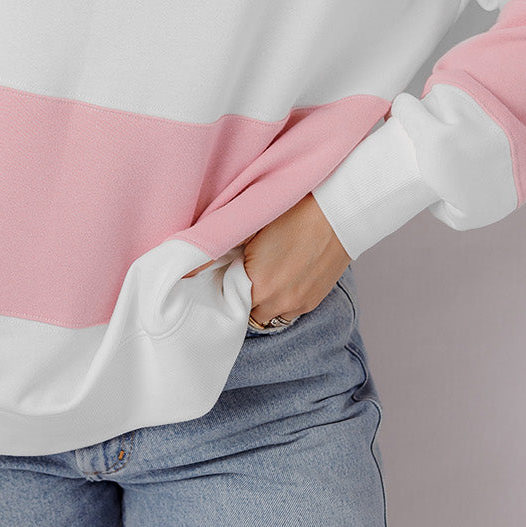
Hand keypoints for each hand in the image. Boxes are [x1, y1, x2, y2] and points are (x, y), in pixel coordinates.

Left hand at [181, 193, 350, 325]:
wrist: (339, 211)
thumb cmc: (293, 211)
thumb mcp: (249, 226)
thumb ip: (215, 249)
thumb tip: (186, 267)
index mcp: (258, 284)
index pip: (227, 304)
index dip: (223, 289)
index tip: (223, 274)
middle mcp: (279, 302)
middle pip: (247, 314)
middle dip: (242, 297)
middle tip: (241, 273)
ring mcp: (299, 304)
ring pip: (269, 315)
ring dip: (262, 302)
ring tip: (263, 276)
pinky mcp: (314, 301)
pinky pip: (289, 312)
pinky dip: (281, 300)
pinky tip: (282, 277)